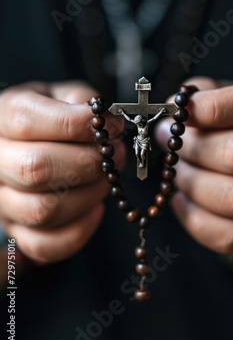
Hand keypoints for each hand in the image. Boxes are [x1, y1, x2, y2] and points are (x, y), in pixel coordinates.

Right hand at [0, 81, 124, 262]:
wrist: (26, 142)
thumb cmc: (49, 116)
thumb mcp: (61, 94)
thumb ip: (82, 101)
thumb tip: (108, 123)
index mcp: (3, 116)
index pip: (28, 122)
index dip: (77, 125)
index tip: (110, 125)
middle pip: (36, 168)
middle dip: (89, 163)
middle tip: (115, 154)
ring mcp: (2, 198)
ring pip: (43, 209)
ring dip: (89, 195)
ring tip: (107, 178)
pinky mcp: (15, 228)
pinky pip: (44, 245)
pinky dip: (79, 231)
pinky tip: (95, 209)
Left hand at [157, 77, 232, 254]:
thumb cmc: (227, 129)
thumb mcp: (218, 100)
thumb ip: (197, 98)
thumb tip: (171, 113)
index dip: (213, 108)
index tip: (183, 114)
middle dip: (193, 150)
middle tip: (172, 146)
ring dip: (193, 185)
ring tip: (179, 173)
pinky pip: (229, 236)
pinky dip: (194, 217)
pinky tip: (182, 199)